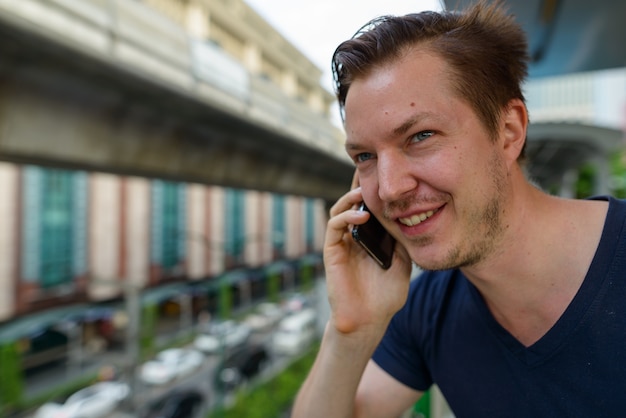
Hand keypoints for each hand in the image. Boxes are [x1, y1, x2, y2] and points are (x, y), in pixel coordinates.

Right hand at [323, 186, 411, 335]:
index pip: (369, 207)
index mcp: (370, 237)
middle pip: (352, 202)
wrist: (369, 321)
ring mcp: (341, 243)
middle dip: (359, 184)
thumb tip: (409, 217)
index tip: (384, 172)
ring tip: (364, 191)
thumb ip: (402, 240)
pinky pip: (334, 227)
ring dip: (350, 197)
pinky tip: (361, 215)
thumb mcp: (403, 263)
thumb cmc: (385, 296)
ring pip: (340, 210)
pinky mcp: (332, 252)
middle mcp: (354, 237)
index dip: (374, 189)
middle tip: (368, 166)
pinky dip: (345, 216)